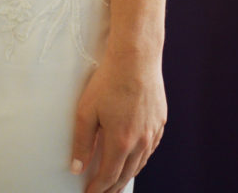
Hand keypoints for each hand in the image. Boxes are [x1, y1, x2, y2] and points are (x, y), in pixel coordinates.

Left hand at [70, 51, 166, 191]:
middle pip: (126, 175)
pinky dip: (141, 159)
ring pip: (140, 164)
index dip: (98, 189)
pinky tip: (135, 159)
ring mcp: (153, 132)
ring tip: (117, 182)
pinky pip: (150, 149)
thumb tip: (78, 167)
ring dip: (127, 176)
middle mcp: (140, 142)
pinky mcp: (160, 122)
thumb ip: (82, 141)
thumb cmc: (109, 80)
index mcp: (121, 142)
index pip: (108, 176)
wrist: (136, 58)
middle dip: (113, 188)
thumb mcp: (86, 110)